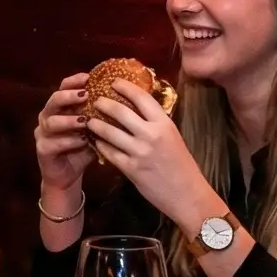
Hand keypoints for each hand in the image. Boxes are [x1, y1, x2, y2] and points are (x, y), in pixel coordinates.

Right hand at [34, 73, 90, 199]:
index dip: (74, 81)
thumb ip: (101, 117)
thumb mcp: (93, 131)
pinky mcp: (42, 150)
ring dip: (69, 120)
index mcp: (60, 108)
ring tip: (84, 121)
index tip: (88, 77)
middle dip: (69, 96)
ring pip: (51, 121)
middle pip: (54, 100)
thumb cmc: (82, 149)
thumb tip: (125, 101)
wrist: (67, 176)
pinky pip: (53, 143)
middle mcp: (48, 117)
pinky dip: (68, 141)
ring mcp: (42, 133)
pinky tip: (82, 141)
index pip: (63, 87)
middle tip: (85, 95)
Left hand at [85, 82, 217, 232]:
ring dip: (96, 123)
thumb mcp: (173, 137)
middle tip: (95, 99)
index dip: (125, 87)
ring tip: (89, 119)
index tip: (114, 81)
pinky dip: (100, 144)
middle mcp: (151, 134)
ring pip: (109, 131)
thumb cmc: (182, 165)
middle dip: (104, 103)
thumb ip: (156, 124)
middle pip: (121, 111)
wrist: (188, 194)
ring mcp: (139, 152)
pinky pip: (109, 152)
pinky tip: (96, 141)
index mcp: (164, 123)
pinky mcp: (131, 169)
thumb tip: (138, 109)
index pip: (142, 97)